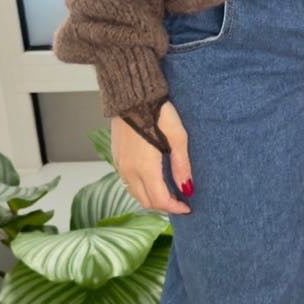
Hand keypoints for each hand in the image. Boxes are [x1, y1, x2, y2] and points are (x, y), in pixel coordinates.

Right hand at [111, 100, 193, 215]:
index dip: (175, 208)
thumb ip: (181, 165)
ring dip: (151, 198)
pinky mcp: (116, 157)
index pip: (160, 200)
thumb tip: (187, 188)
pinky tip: (153, 179)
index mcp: (145, 168)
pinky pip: (127, 182)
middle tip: (180, 202)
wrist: (131, 95)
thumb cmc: (158, 112)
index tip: (187, 207)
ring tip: (168, 192)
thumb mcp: (177, 137)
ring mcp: (120, 165)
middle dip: (164, 207)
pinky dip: (141, 188)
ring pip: (135, 194)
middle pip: (146, 201)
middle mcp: (129, 171)